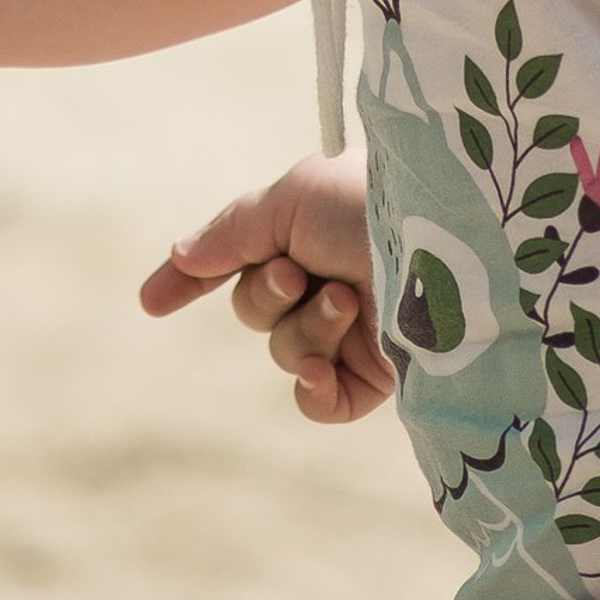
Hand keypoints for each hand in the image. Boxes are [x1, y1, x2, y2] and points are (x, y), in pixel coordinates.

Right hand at [140, 148, 392, 423]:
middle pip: (253, 308)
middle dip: (266, 293)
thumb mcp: (291, 200)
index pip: (236, 257)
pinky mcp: (379, 375)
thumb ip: (233, 232)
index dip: (191, 278)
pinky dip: (311, 388)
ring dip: (304, 327)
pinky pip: (316, 399)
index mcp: (309, 227)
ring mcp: (353, 329)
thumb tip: (180, 254)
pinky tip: (320, 371)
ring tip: (349, 301)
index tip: (151, 304)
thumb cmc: (370, 206)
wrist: (448, 249)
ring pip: (282, 350)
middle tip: (302, 272)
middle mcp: (328, 275)